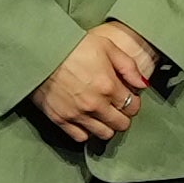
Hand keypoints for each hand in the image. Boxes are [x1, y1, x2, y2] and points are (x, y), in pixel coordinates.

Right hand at [29, 20, 156, 142]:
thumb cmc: (74, 45)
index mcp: (108, 86)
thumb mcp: (106, 46)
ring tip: (102, 114)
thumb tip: (142, 84)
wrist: (40, 51)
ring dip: (107, 125)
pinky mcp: (60, 119)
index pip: (132, 107)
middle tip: (116, 106)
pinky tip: (86, 120)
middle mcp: (95, 105)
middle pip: (121, 124)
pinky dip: (86, 131)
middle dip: (123, 115)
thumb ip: (128, 66)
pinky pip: (81, 137)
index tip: (127, 96)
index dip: (133, 102)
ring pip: (104, 134)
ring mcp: (77, 114)